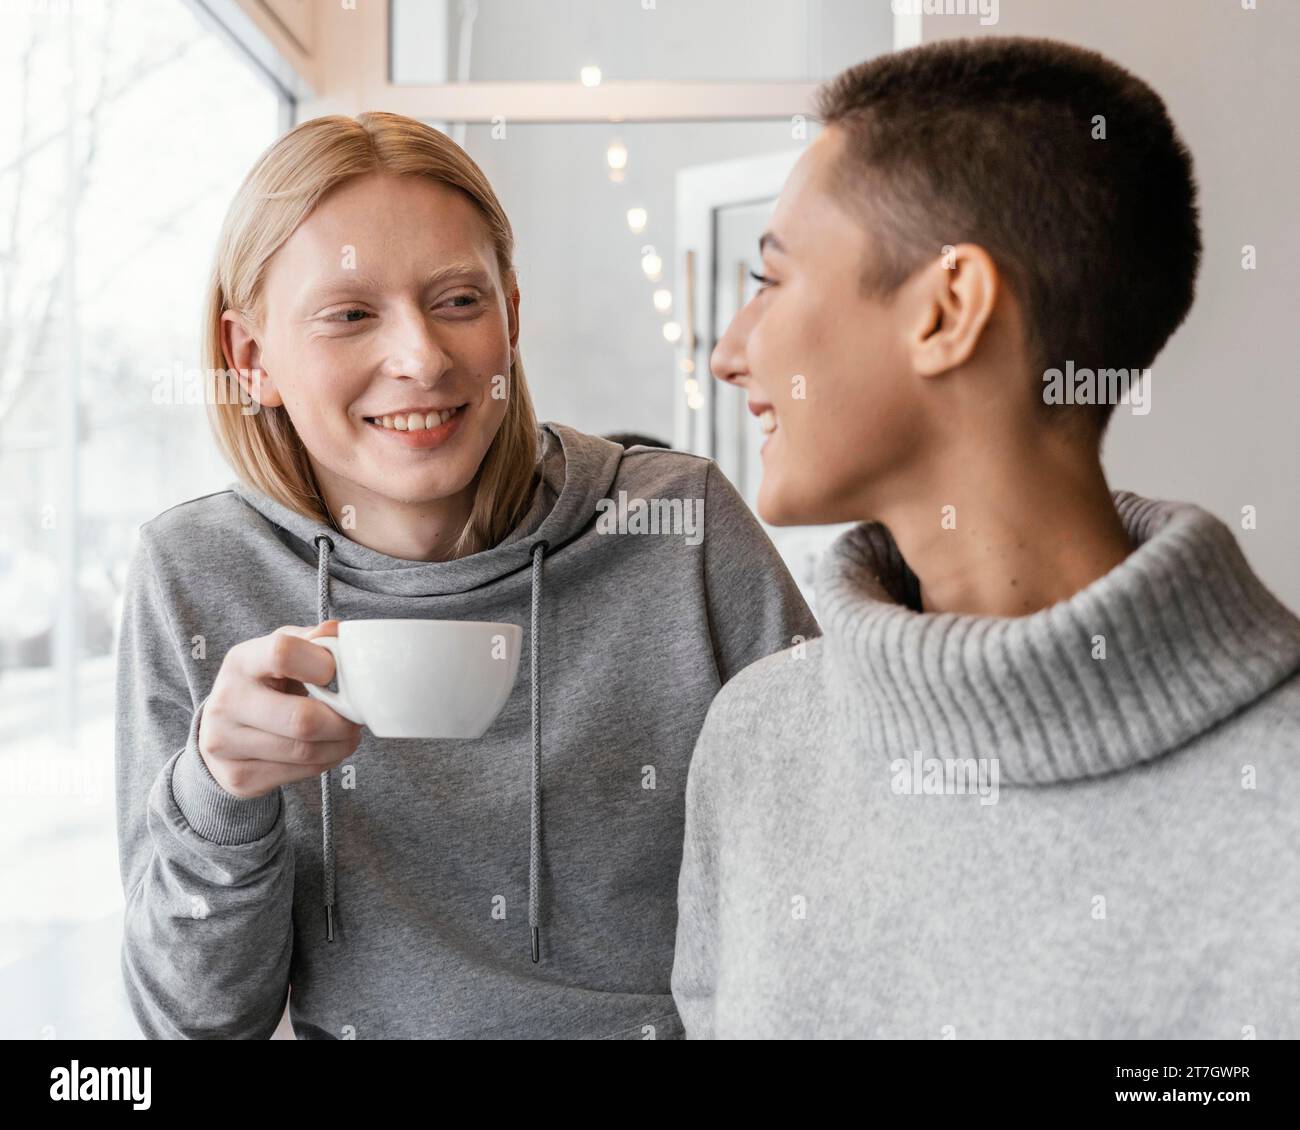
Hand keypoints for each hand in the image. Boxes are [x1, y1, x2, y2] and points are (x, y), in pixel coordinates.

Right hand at [197, 620, 362, 797]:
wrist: (222, 731)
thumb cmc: (265, 683)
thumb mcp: (282, 652)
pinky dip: (326, 762)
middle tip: (356, 717)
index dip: (323, 664)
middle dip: (342, 721)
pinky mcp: (239, 777)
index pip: (282, 653)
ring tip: (347, 733)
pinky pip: (301, 773)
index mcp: (241, 661)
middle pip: (302, 719)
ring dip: (340, 744)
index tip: (337, 674)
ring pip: (306, 751)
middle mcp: (226, 701)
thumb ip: (312, 641)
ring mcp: (226, 743)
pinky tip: (328, 749)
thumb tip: (338, 633)